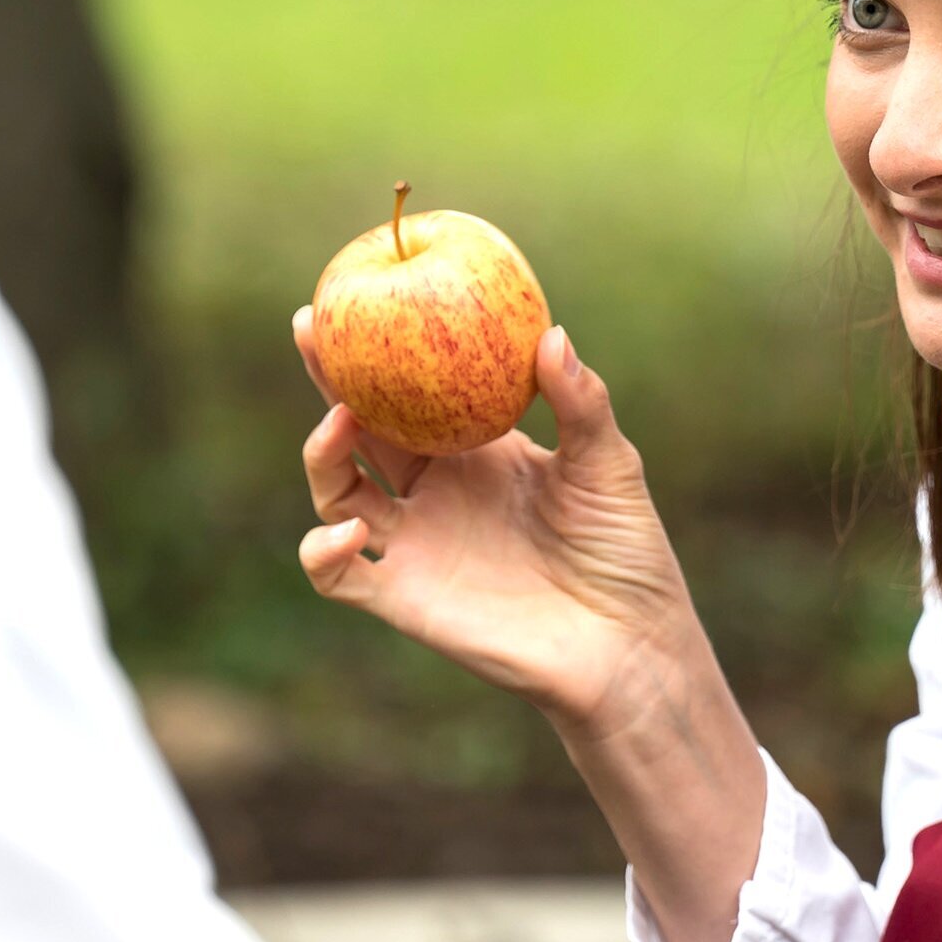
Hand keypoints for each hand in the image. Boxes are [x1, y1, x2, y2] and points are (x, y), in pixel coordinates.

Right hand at [292, 309, 699, 739]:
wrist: (626, 645)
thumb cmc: (626, 553)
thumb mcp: (609, 465)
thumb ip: (581, 402)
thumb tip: (550, 333)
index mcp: (474, 452)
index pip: (410, 391)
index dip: (380, 349)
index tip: (359, 296)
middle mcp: (433, 492)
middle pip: (358, 427)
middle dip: (328, 377)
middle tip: (314, 327)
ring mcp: (413, 544)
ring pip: (334, 490)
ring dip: (321, 453)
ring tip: (339, 421)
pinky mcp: (402, 598)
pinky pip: (336, 575)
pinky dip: (323, 549)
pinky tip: (353, 526)